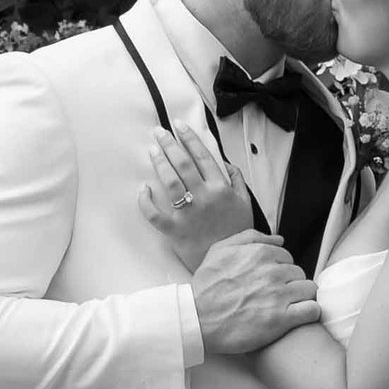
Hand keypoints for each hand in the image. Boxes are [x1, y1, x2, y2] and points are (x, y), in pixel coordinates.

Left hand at [140, 123, 256, 268]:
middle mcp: (203, 196)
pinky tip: (143, 188)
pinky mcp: (174, 230)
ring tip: (152, 150)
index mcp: (221, 188)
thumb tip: (226, 164)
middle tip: (158, 132)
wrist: (232, 262)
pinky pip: (155, 214)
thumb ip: (237, 181)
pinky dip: (146, 201)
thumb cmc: (238, 233)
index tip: (179, 125)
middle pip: (183, 163)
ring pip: (169, 181)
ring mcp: (187, 213)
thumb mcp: (246, 203)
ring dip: (159, 163)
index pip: (202, 156)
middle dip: (169, 144)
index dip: (189, 138)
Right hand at [192, 231, 322, 356]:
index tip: (270, 282)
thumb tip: (279, 239)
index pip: (287, 257)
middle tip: (276, 297)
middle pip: (299, 273)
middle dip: (290, 283)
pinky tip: (297, 317)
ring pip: (309, 289)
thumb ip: (249, 238)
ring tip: (287, 307)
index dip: (279, 270)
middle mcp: (272, 271)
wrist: (196, 320)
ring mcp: (279, 295)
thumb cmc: (205, 288)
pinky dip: (309, 313)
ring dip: (301, 297)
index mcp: (260, 254)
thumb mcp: (219, 251)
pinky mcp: (282, 319)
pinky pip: (312, 310)